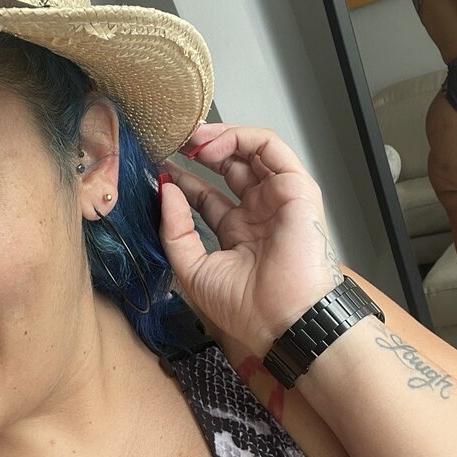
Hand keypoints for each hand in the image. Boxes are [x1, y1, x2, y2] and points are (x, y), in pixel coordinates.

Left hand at [158, 123, 343, 358]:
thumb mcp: (192, 269)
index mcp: (238, 235)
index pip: (207, 197)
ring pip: (251, 152)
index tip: (160, 169)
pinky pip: (270, 148)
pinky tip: (212, 146)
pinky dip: (241, 137)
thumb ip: (174, 230)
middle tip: (175, 144)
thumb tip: (166, 190)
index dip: (184, 180)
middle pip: (230, 168)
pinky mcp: (296, 188)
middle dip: (201, 152)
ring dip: (219, 139)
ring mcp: (278, 199)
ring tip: (191, 141)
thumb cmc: (245, 307)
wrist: (282, 318)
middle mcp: (259, 214)